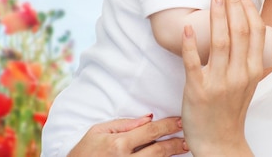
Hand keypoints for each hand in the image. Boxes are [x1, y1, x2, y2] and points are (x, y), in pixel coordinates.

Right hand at [68, 115, 186, 155]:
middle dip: (174, 143)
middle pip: (157, 151)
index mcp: (119, 144)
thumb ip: (124, 124)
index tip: (180, 121)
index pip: (150, 131)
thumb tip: (147, 118)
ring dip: (171, 156)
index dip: (167, 126)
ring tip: (183, 149)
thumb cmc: (84, 151)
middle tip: (187, 138)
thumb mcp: (98, 131)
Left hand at [181, 0, 262, 156]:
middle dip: (233, 3)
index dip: (248, 7)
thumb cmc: (232, 107)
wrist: (220, 141)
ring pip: (221, 42)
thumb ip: (249, 55)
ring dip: (217, 15)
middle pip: (240, 31)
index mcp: (254, 69)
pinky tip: (188, 27)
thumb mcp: (248, 80)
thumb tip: (247, 22)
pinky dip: (190, 44)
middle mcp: (240, 74)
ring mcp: (219, 82)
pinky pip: (194, 62)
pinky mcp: (198, 90)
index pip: (256, 31)